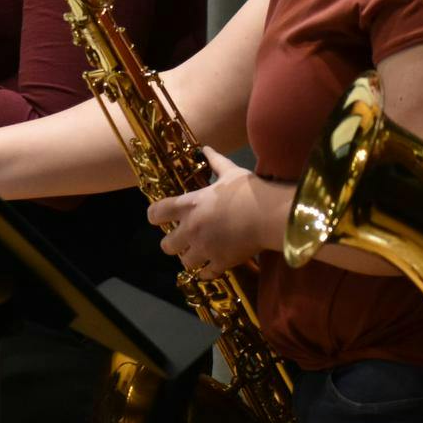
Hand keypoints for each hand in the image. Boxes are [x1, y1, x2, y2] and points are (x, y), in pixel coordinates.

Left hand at [145, 146, 290, 278]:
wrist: (268, 214)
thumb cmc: (247, 190)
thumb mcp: (230, 171)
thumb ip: (215, 161)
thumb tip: (206, 148)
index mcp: (189, 206)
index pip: (156, 214)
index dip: (154, 216)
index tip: (159, 218)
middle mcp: (191, 229)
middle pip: (166, 246)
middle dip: (173, 243)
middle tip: (183, 239)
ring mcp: (205, 249)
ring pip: (184, 263)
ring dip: (190, 258)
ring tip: (200, 252)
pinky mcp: (220, 262)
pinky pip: (205, 275)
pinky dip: (206, 272)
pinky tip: (211, 267)